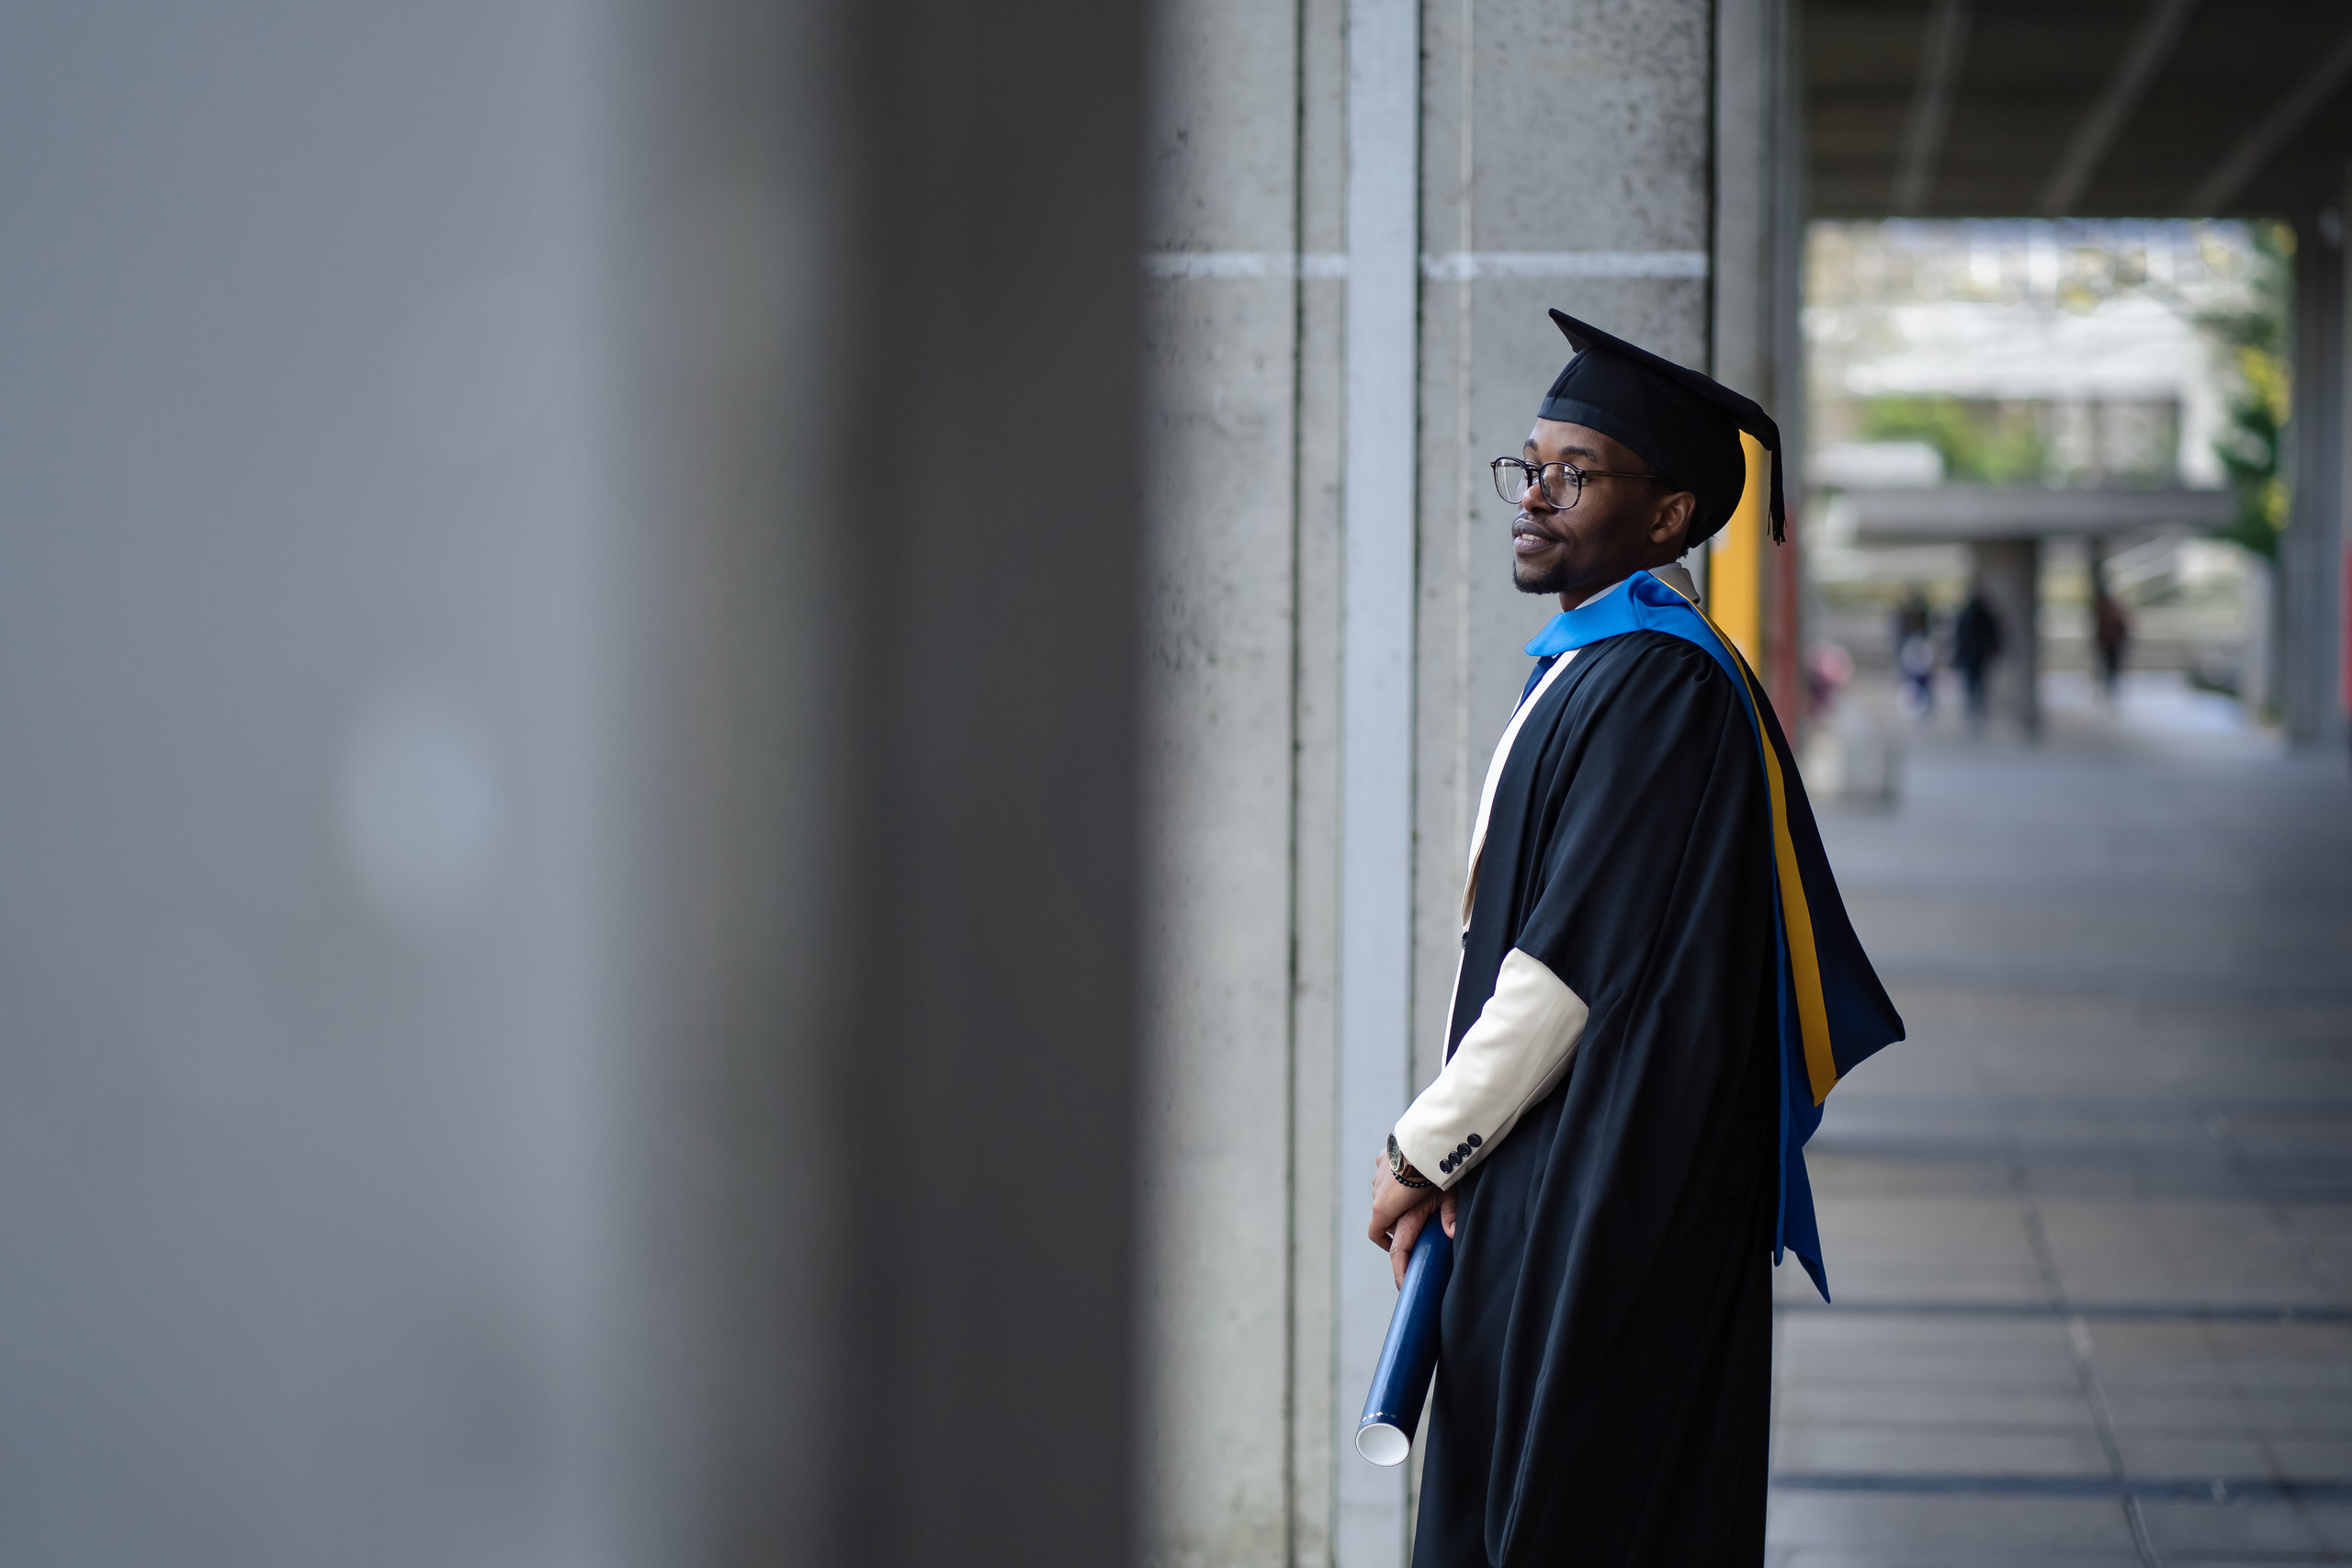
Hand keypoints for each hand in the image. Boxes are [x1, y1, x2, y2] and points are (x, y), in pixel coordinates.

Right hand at [1367, 1154, 1460, 1288]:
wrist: (1425, 1132)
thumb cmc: (1436, 1166)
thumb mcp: (1448, 1194)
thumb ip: (1448, 1215)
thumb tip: (1452, 1235)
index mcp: (1388, 1208)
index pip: (1382, 1239)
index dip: (1393, 1260)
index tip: (1402, 1277)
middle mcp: (1377, 1193)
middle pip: (1384, 1218)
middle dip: (1398, 1226)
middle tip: (1419, 1228)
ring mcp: (1378, 1174)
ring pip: (1384, 1195)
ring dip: (1395, 1201)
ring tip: (1417, 1198)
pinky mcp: (1383, 1157)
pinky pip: (1386, 1175)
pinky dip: (1395, 1181)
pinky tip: (1411, 1174)